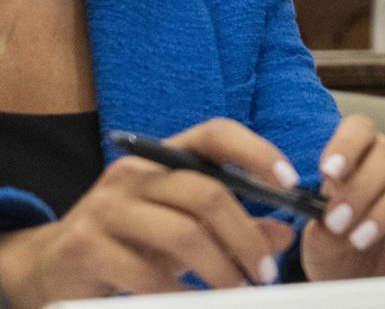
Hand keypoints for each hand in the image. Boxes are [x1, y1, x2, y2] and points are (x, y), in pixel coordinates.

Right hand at [0, 119, 297, 307]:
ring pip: (183, 232)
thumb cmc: (131, 243)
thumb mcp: (184, 229)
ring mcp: (106, 208)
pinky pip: (147, 272)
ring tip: (239, 289)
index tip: (291, 184)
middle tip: (267, 271)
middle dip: (246, 236)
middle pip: (207, 192)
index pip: (216, 133)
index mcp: (163, 158)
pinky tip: (197, 303)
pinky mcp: (86, 247)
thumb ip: (234, 227)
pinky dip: (181, 292)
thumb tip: (285, 234)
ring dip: (222, 267)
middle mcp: (134, 175)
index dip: (258, 152)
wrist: (52, 267)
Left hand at [300, 115, 384, 279]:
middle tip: (340, 222)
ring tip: (364, 238)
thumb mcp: (320, 239)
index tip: (331, 172)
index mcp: (361, 158)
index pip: (360, 129)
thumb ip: (320, 220)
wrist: (366, 284)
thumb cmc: (343, 254)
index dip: (347, 144)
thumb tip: (322, 209)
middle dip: (363, 187)